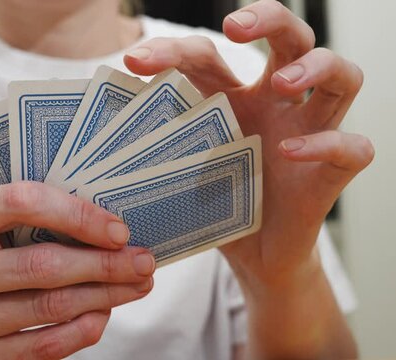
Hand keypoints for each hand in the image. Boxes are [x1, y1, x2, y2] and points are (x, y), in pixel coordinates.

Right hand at [0, 182, 154, 358]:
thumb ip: (21, 217)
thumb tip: (101, 226)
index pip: (21, 204)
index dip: (76, 214)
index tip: (117, 228)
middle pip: (42, 266)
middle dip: (105, 264)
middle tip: (143, 260)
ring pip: (48, 310)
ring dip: (104, 297)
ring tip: (136, 285)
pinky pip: (41, 348)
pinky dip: (81, 331)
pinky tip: (102, 315)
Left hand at [124, 0, 373, 284]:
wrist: (253, 255)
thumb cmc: (216, 206)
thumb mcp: (179, 170)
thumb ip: (153, 149)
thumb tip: (92, 138)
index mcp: (233, 97)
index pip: (209, 55)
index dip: (173, 49)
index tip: (135, 60)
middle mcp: (276, 104)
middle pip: (291, 37)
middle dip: (267, 18)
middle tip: (233, 26)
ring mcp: (310, 131)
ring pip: (341, 76)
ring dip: (315, 66)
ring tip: (279, 82)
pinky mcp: (332, 172)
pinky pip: (351, 147)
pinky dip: (327, 144)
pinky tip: (292, 150)